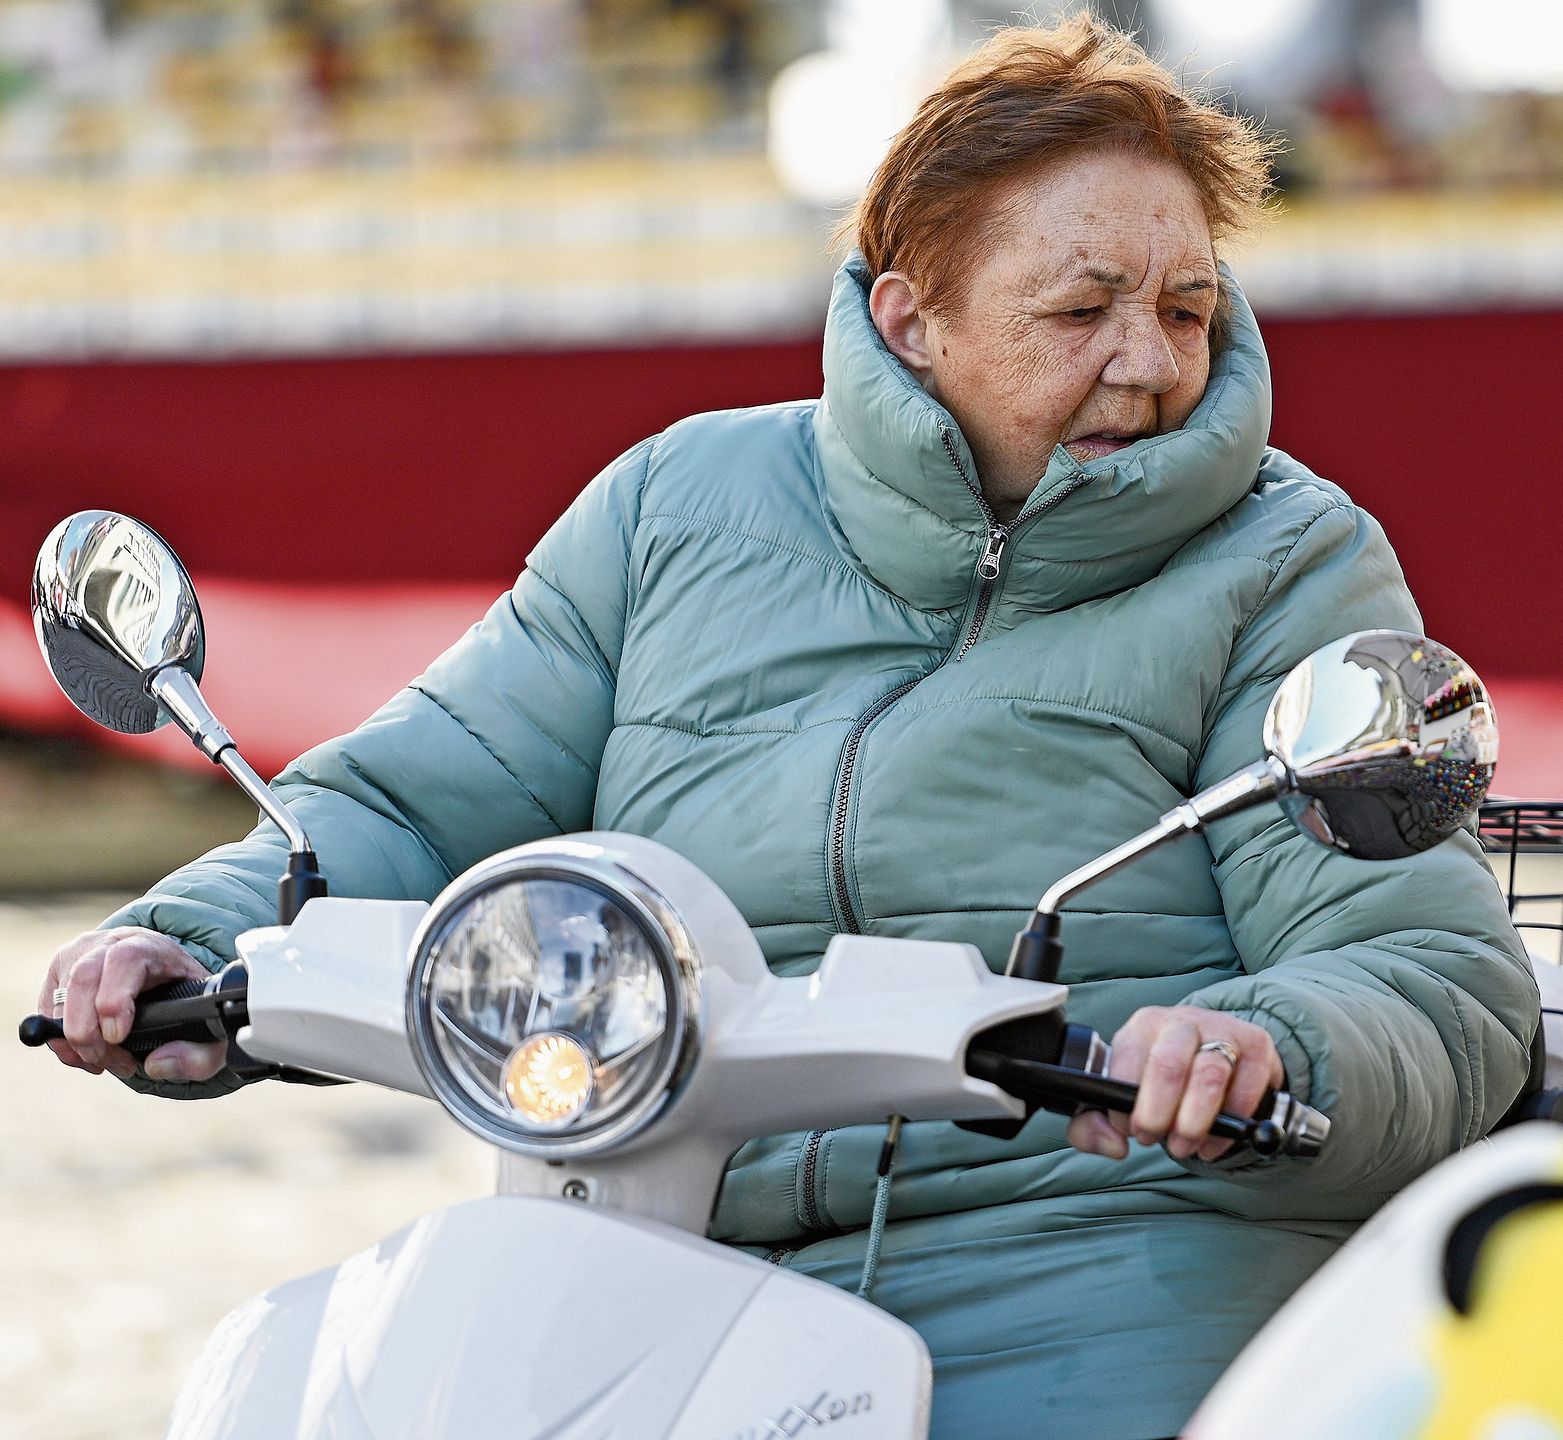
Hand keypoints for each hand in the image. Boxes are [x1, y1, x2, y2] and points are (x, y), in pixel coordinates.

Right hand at [39, 927, 228, 1082]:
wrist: (166, 977)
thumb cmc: (189, 1001)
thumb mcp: (210, 1027)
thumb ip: (201, 1054)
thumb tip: (156, 1065)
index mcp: (153, 947)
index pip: (125, 959)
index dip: (115, 998)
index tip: (117, 1035)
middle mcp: (111, 944)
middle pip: (84, 977)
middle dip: (87, 1030)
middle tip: (110, 1060)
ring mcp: (80, 955)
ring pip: (61, 997)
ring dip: (76, 1041)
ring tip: (108, 1061)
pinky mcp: (59, 974)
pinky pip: (48, 1012)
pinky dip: (63, 1043)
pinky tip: (92, 1055)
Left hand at [1066, 1005, 1282, 1162]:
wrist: (1214, 1058)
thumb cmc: (1157, 1083)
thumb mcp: (1118, 1097)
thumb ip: (1093, 1124)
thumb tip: (1113, 1144)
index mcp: (1142, 1027)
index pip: (1128, 1056)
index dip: (1127, 1101)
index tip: (1129, 1129)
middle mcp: (1180, 1021)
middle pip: (1168, 1063)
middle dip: (1158, 1113)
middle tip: (1153, 1139)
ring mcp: (1221, 1029)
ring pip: (1209, 1074)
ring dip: (1194, 1122)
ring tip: (1183, 1146)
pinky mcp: (1256, 1045)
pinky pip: (1247, 1087)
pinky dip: (1232, 1124)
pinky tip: (1213, 1142)